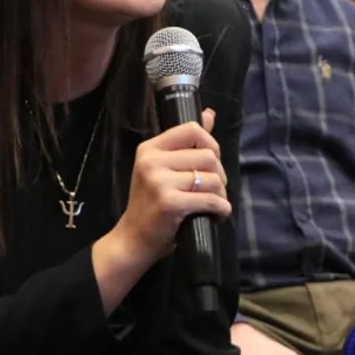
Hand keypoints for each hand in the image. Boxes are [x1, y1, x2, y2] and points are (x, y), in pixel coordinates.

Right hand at [113, 108, 231, 264]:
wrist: (132, 240)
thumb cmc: (151, 206)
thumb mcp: (162, 169)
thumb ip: (186, 143)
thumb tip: (209, 114)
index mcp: (150, 148)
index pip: (192, 129)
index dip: (211, 144)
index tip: (210, 164)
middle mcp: (152, 161)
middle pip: (208, 156)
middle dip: (220, 176)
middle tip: (213, 191)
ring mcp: (159, 182)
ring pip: (213, 179)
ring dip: (222, 195)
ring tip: (213, 205)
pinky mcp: (169, 203)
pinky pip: (211, 200)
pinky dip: (221, 210)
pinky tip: (215, 216)